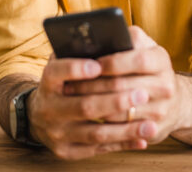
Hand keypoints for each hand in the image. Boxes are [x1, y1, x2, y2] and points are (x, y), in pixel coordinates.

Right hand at [27, 54, 155, 159]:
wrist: (40, 116)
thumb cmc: (63, 82)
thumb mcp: (63, 64)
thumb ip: (80, 53)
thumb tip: (108, 40)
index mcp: (48, 81)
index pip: (56, 72)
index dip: (77, 69)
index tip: (99, 65)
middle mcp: (48, 109)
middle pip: (85, 106)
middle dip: (116, 101)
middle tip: (142, 94)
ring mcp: (57, 133)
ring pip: (96, 133)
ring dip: (126, 129)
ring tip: (151, 124)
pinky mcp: (66, 151)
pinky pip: (98, 150)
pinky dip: (122, 144)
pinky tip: (142, 139)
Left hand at [63, 26, 180, 143]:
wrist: (174, 102)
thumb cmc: (144, 68)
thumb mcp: (139, 49)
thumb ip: (122, 40)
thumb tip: (93, 40)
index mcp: (161, 58)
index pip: (137, 60)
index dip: (112, 63)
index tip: (91, 65)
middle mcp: (166, 84)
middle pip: (123, 86)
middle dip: (92, 86)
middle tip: (68, 86)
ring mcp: (163, 109)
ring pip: (120, 110)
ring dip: (93, 105)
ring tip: (72, 101)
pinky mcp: (155, 129)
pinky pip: (123, 128)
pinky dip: (103, 122)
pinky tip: (86, 117)